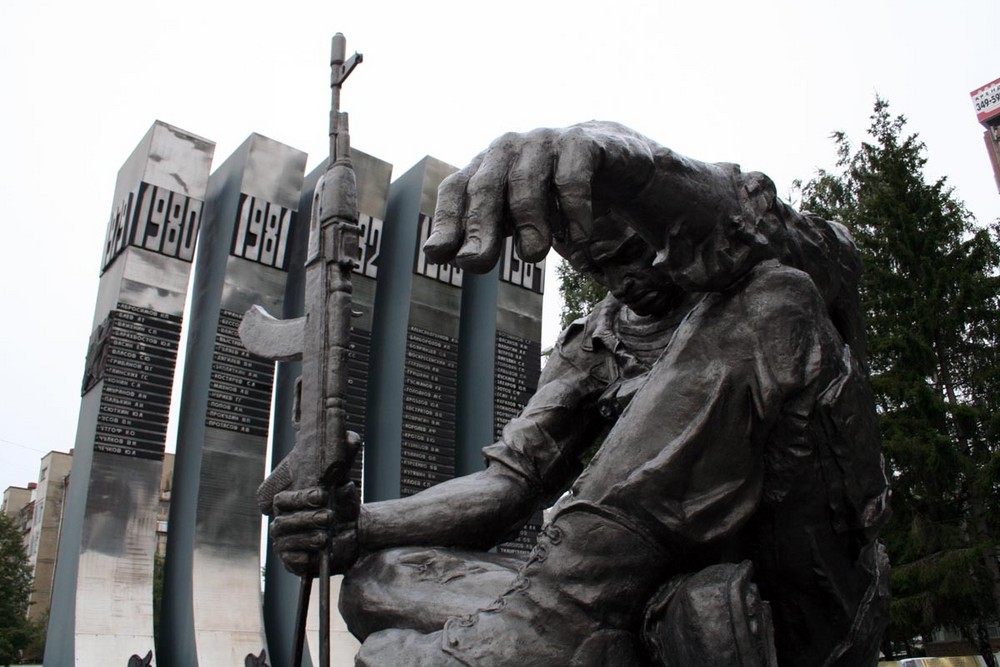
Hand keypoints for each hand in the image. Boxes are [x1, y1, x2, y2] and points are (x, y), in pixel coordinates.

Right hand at [269, 482, 360, 576]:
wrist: (346, 539)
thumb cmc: (339, 514)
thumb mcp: (344, 502)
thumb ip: (343, 494)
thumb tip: (347, 487)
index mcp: (287, 505)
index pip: (282, 500)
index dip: (300, 498)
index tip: (322, 496)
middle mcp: (281, 524)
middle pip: (284, 521)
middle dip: (307, 519)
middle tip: (328, 517)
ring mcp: (283, 544)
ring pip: (287, 541)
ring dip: (307, 539)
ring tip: (325, 537)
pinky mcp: (290, 562)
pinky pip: (290, 561)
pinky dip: (301, 558)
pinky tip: (313, 556)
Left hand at [423, 121, 743, 286]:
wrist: (612, 162)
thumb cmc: (552, 196)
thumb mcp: (513, 219)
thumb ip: (479, 235)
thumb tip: (433, 255)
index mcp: (485, 167)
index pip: (456, 191)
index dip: (446, 222)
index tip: (438, 256)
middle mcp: (508, 149)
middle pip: (486, 188)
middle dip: (479, 228)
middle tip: (476, 264)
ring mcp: (544, 142)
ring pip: (527, 182)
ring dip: (528, 222)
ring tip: (533, 256)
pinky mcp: (583, 142)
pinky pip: (573, 175)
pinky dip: (574, 208)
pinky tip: (581, 236)